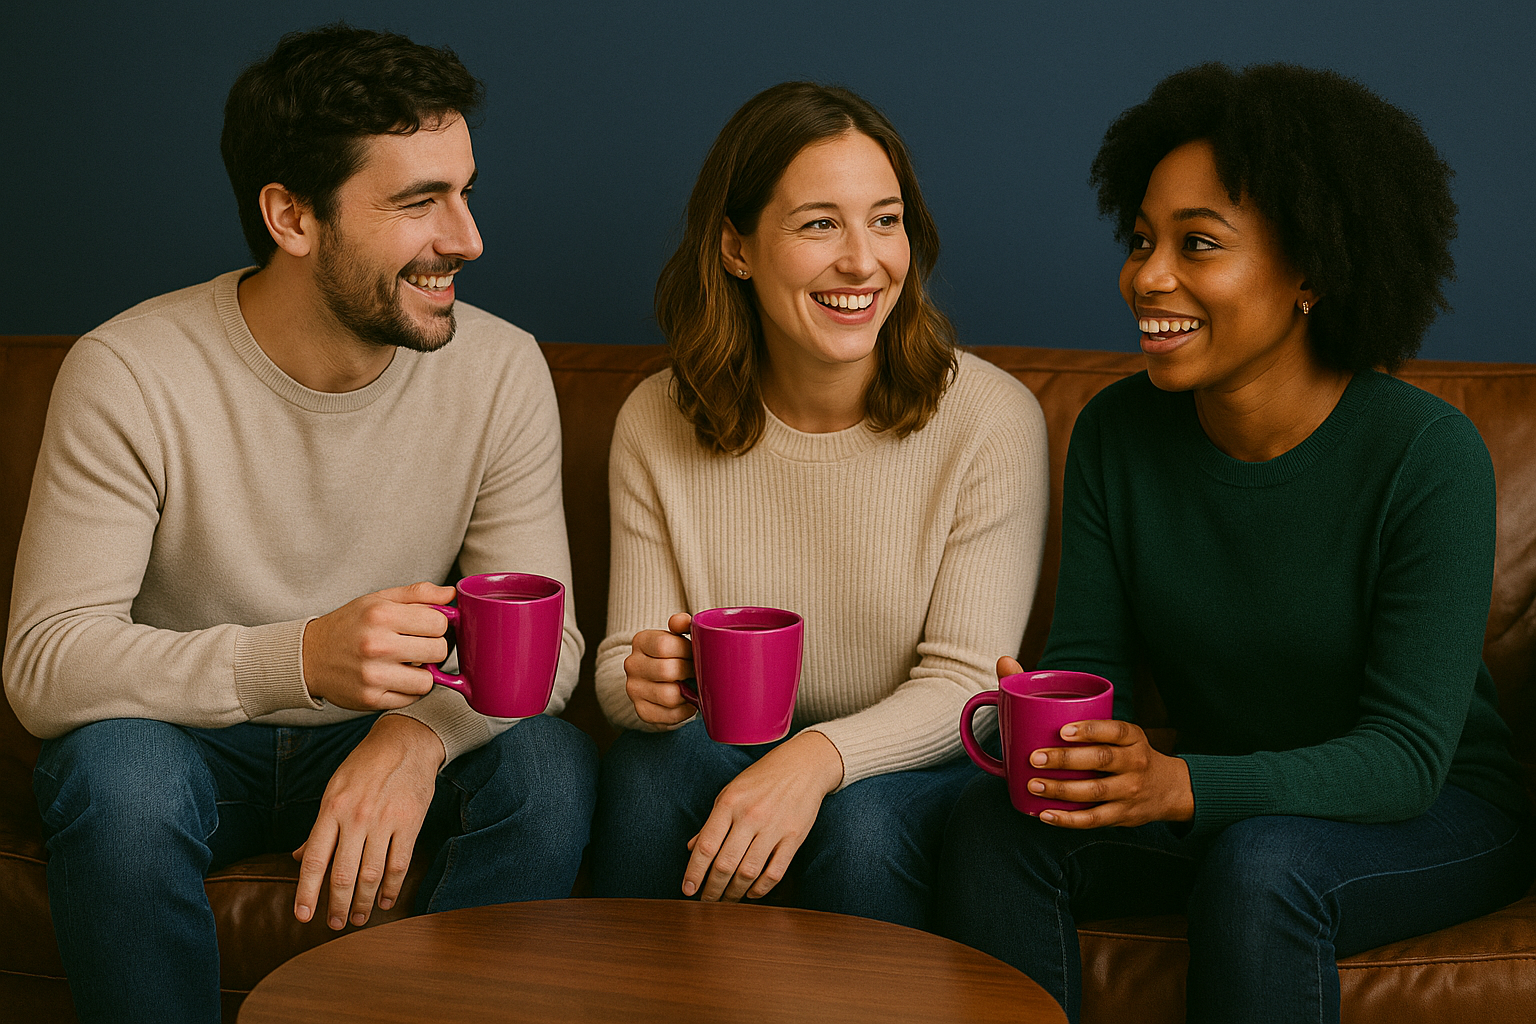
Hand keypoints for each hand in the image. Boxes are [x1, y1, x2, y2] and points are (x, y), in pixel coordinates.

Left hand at [292, 715, 444, 928]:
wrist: (407, 741)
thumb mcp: (334, 789)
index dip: (307, 892)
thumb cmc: (366, 765)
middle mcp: (356, 818)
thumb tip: (298, 858)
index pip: (314, 859)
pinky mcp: (409, 823)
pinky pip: (399, 864)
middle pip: (343, 874)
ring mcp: (384, 822)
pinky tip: (385, 900)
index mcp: (332, 809)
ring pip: (371, 875)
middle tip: (335, 925)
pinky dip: (391, 887)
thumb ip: (318, 826)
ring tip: (359, 918)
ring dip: (364, 902)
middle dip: (337, 906)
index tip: (303, 916)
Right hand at [302, 582, 455, 709]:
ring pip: (428, 680)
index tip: (427, 628)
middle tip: (419, 646)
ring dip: (423, 673)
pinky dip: (408, 689)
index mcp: (381, 615)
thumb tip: (451, 594)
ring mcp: (373, 675)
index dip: (439, 626)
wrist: (309, 657)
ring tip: (408, 664)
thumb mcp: (378, 599)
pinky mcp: (371, 699)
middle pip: (439, 651)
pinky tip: (395, 678)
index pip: (439, 624)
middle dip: (434, 648)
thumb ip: (418, 594)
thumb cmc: (350, 625)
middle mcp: (377, 645)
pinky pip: (411, 698)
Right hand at [624, 612, 696, 725]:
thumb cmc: (674, 655)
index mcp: (641, 641)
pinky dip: (684, 711)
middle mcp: (632, 665)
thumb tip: (683, 620)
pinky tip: (688, 702)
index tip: (696, 653)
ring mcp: (634, 689)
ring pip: (669, 696)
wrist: (656, 679)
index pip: (664, 645)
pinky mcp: (642, 711)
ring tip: (693, 686)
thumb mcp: (677, 636)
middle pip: (667, 671)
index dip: (687, 651)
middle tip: (698, 672)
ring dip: (688, 693)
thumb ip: (682, 625)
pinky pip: (669, 716)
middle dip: (690, 672)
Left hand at [683, 731, 844, 902]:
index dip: (694, 872)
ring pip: (748, 872)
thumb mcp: (730, 793)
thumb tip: (692, 848)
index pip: (706, 845)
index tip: (687, 890)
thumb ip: (712, 821)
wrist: (803, 766)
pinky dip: (761, 889)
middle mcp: (750, 816)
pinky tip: (751, 893)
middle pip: (725, 864)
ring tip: (726, 901)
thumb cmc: (761, 779)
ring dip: (734, 893)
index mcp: (729, 804)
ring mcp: (774, 827)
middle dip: (712, 889)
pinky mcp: (794, 837)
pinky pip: (775, 872)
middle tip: (706, 902)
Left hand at [993, 657, 1194, 827]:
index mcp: (1131, 735)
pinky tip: (1045, 814)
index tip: (1061, 730)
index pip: (1114, 730)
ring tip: (1033, 785)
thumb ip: (1065, 700)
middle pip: (1101, 760)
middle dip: (1066, 761)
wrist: (1167, 788)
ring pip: (1096, 792)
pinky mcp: (1122, 815)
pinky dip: (1069, 819)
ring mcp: (1130, 791)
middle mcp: (1134, 762)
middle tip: (1034, 758)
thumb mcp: (1111, 725)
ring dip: (1062, 790)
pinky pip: (1094, 819)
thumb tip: (1005, 662)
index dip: (1089, 730)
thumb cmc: (1122, 749)